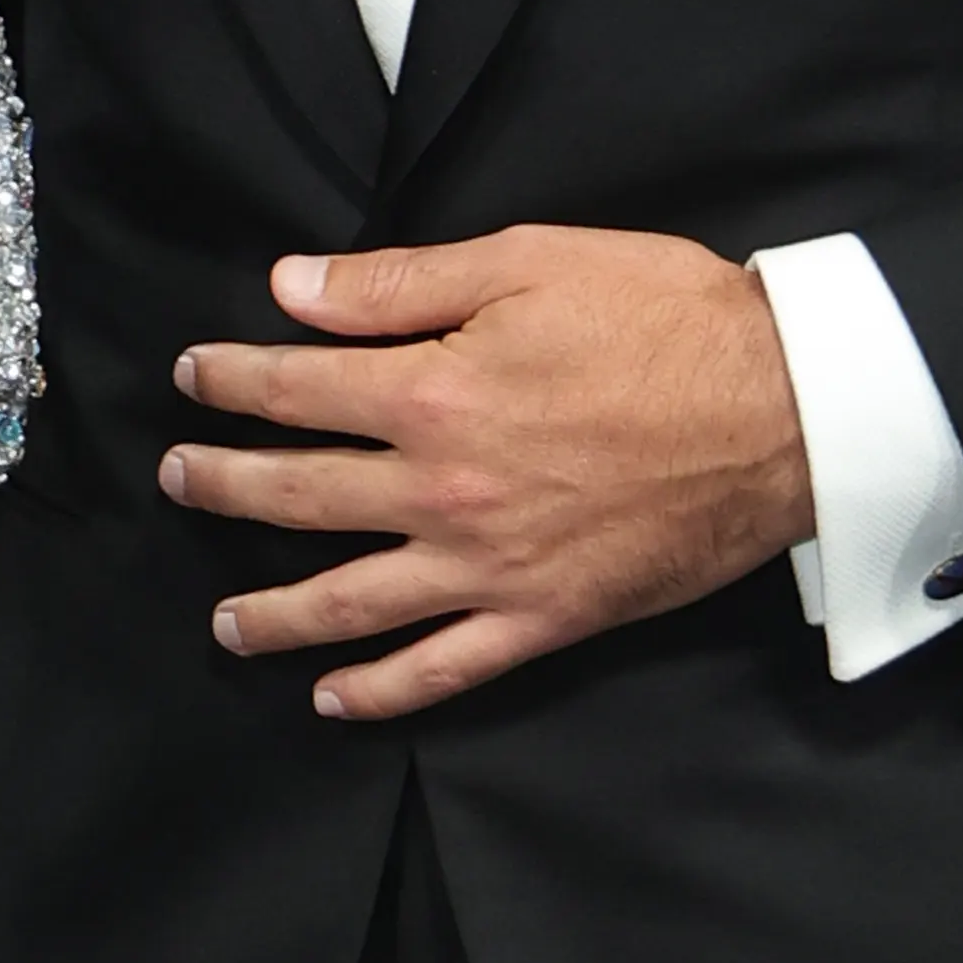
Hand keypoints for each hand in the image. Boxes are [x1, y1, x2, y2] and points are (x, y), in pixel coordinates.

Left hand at [163, 226, 816, 717]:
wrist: (784, 410)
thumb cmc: (663, 320)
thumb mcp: (526, 262)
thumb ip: (400, 283)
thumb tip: (293, 286)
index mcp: (429, 395)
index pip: (294, 390)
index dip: (229, 380)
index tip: (191, 376)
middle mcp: (441, 491)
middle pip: (296, 496)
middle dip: (221, 487)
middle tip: (177, 480)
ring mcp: (488, 567)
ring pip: (349, 602)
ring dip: (273, 613)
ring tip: (223, 622)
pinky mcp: (544, 618)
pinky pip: (443, 670)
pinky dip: (381, 693)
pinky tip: (333, 700)